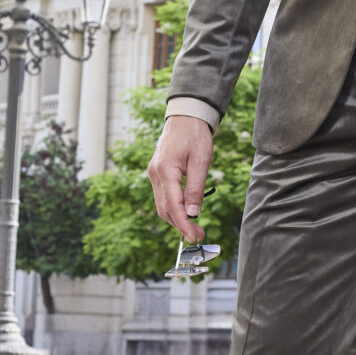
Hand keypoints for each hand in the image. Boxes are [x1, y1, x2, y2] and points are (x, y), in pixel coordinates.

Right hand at [147, 114, 214, 240]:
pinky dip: (174, 208)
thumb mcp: (201, 161)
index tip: (195, 237)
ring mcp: (154, 174)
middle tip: (200, 235)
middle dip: (181, 225)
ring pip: (162, 205)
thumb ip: (196, 188)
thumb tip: (193, 213)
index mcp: (165, 170)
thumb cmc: (195, 135)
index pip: (173, 206)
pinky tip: (187, 212)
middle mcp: (155, 174)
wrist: (185, 116)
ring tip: (195, 226)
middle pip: (165, 209)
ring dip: (177, 218)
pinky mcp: (157, 173)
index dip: (184, 225)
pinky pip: (163, 197)